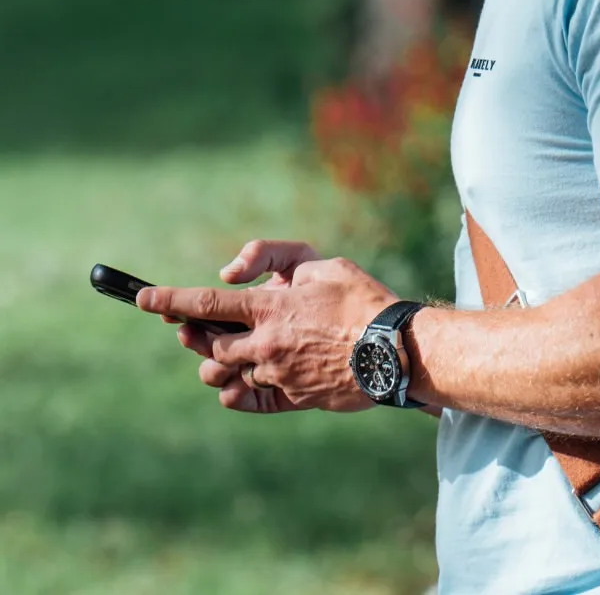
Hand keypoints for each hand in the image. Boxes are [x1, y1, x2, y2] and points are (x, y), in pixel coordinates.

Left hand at [137, 240, 400, 413]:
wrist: (396, 349)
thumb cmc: (360, 299)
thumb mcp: (320, 262)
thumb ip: (272, 258)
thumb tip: (230, 274)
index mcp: (271, 307)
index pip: (206, 303)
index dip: (170, 300)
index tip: (143, 299)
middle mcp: (267, 344)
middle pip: (209, 344)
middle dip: (192, 335)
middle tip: (188, 326)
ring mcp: (278, 375)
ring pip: (226, 374)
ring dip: (217, 362)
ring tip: (225, 351)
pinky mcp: (293, 398)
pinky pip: (251, 401)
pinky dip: (238, 392)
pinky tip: (238, 384)